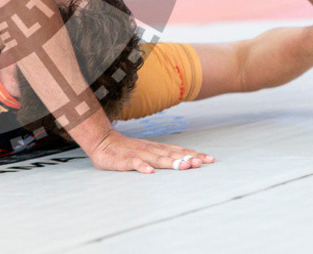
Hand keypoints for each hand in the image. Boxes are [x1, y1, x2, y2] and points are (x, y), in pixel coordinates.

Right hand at [88, 129, 213, 173]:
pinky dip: (142, 167)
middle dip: (187, 158)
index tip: (209, 159)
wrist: (102, 140)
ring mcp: (138, 154)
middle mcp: (150, 150)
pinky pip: (134, 163)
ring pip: (157, 158)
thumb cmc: (127, 149)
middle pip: (171, 154)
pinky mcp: (125, 160)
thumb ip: (163, 155)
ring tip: (184, 166)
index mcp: (156, 148)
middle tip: (201, 162)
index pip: (178, 150)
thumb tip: (185, 159)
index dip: (193, 154)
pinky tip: (149, 172)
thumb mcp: (147, 151)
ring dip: (171, 162)